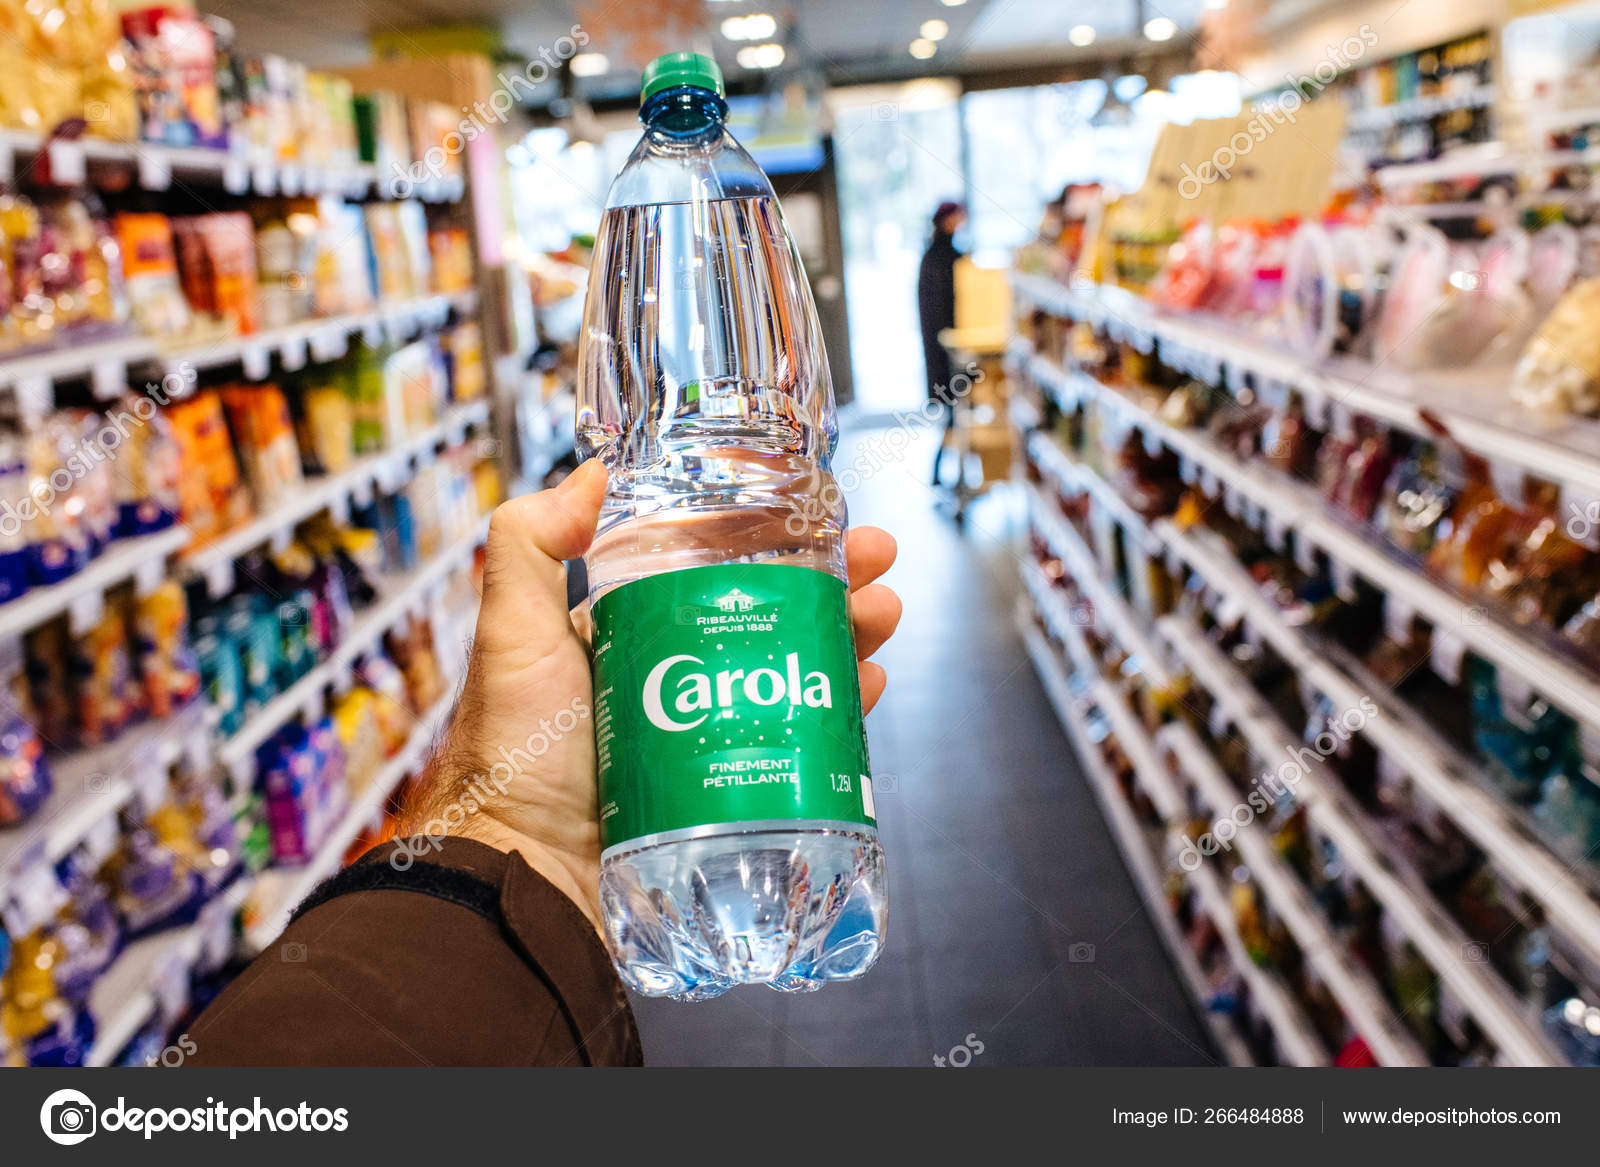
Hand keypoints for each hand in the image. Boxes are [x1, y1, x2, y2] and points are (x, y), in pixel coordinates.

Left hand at [402, 459, 901, 935]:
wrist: (525, 870)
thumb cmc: (509, 753)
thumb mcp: (511, 634)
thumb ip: (528, 546)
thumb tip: (591, 474)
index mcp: (632, 633)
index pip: (716, 571)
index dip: (773, 540)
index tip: (818, 515)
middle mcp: (678, 678)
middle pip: (772, 617)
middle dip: (831, 586)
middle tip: (876, 566)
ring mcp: (711, 734)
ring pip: (796, 672)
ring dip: (846, 638)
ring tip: (882, 615)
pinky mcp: (734, 787)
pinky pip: (800, 743)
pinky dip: (839, 712)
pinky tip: (865, 686)